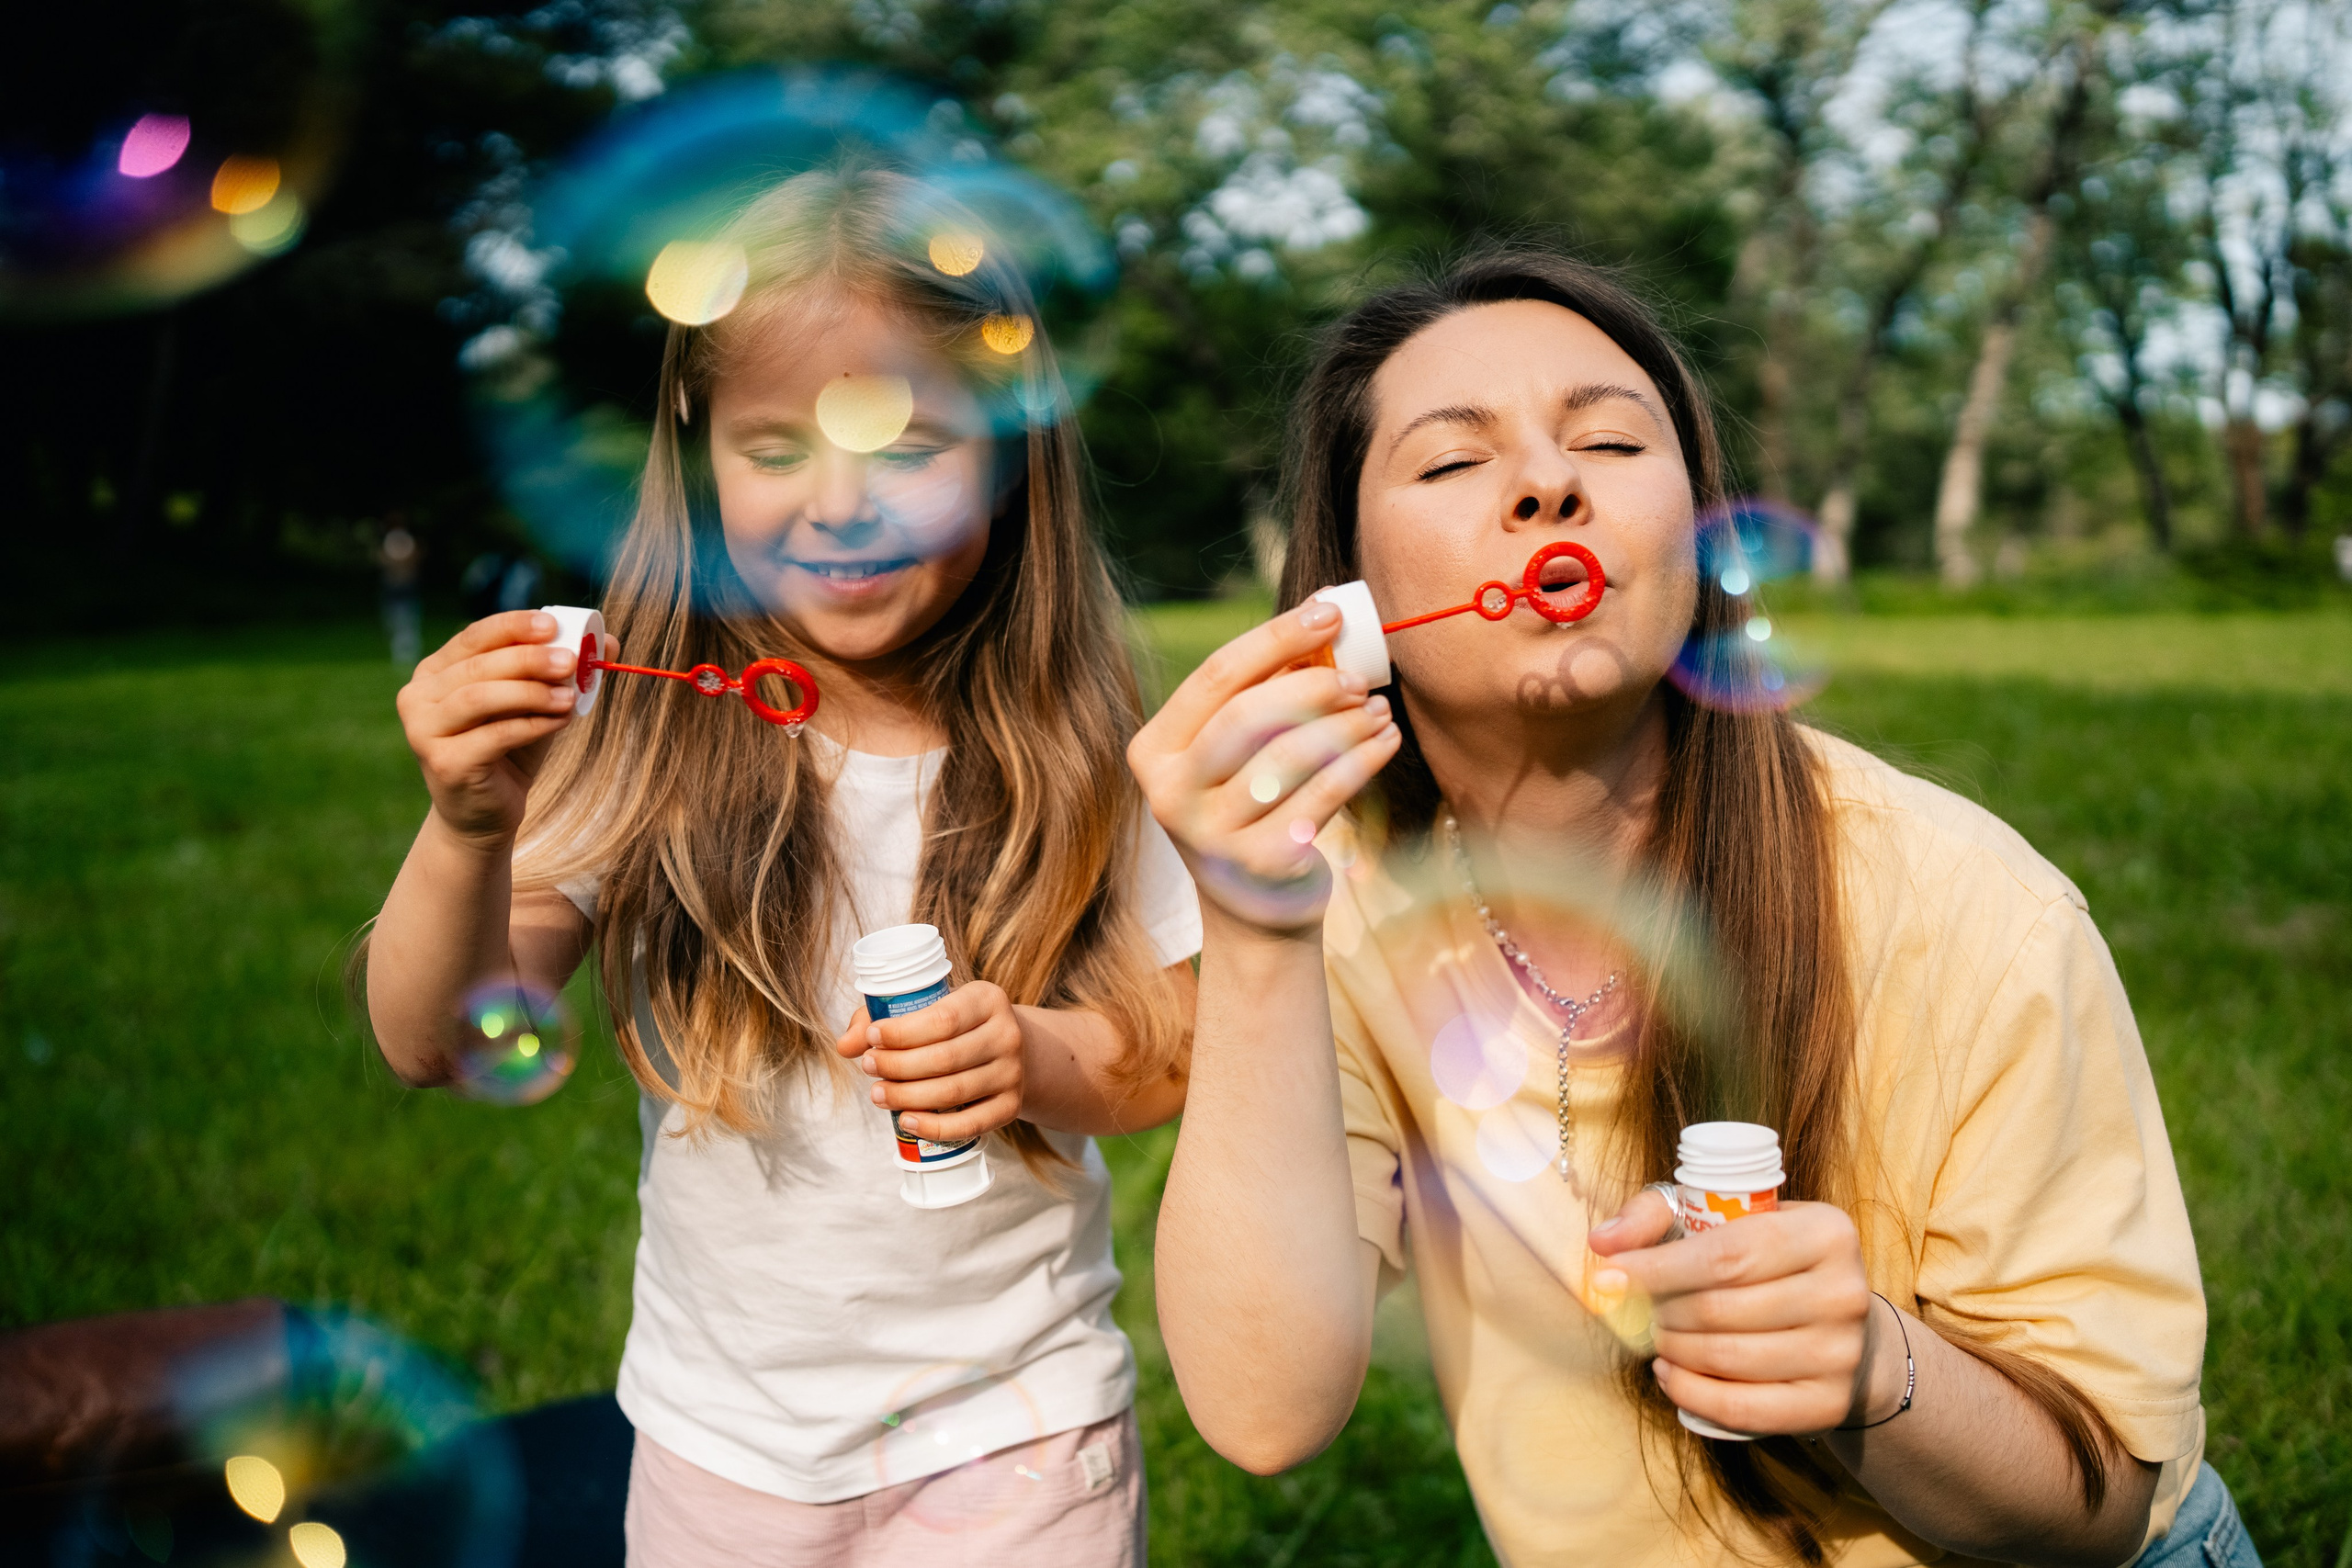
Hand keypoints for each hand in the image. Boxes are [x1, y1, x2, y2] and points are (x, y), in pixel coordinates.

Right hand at [396, 611, 607, 844]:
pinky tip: (560, 722)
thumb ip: (561, 674)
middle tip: (571, 661)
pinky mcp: (444, 763)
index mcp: (436, 672)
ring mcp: (424, 731)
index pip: (474, 637)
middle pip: (477, 666)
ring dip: (531, 692)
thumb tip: (611, 643)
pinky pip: (493, 736)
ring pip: (480, 697)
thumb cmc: (508, 752)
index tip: (553, 625)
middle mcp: (419, 696)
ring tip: (570, 697)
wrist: (484, 815)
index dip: (513, 627)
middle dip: (528, 659)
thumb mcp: (535, 705)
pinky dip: (531, 725)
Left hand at [833, 981, 1023, 1142]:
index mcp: (987, 1000)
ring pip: (954, 1091)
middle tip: (868, 1067)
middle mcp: (1008, 1035)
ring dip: (907, 1096)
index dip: (902, 1032)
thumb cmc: (956, 1028)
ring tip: (878, 1093)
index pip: (943, 1019)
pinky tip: (907, 1120)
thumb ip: (880, 1019)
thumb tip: (845, 1045)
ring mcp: (1013, 1073)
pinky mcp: (1011, 1106)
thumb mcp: (928, 1009)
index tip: (872, 1038)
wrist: (1009, 1051)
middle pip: (945, 1057)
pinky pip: (970, 1124)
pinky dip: (935, 1127)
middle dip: (897, 1066)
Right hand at [1127, 599, 1401, 935]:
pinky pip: (1322, 797)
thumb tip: (1323, 613)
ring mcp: (1212, 835)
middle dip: (1313, 686)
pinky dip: (1361, 762)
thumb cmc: (1251, 808)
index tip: (1329, 614)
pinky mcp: (1259, 864)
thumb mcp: (1239, 753)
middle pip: (1247, 716)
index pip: (1215, 676)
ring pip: (1288, 757)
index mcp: (1155, 751)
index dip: (1276, 638)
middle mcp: (1170, 795)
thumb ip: (1265, 690)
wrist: (1254, 912)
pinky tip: (1384, 743)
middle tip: (1359, 679)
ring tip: (1378, 710)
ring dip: (1344, 725)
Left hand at [1587, 1191, 1883, 1435]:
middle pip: (1721, 1308)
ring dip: (1672, 1350)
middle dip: (1662, 1311)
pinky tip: (1669, 1373)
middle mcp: (1845, 1291)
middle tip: (1639, 1310)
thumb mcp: (1719, 1218)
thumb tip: (1602, 1242)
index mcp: (1825, 1231)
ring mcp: (1841, 1352)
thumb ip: (1655, 1216)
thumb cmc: (1763, 1260)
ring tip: (1656, 1337)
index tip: (1609, 1276)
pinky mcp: (1829, 1403)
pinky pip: (1743, 1408)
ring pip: (1728, 1357)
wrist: (1833, 1323)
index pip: (1726, 1255)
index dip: (1658, 1269)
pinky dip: (1691, 1393)